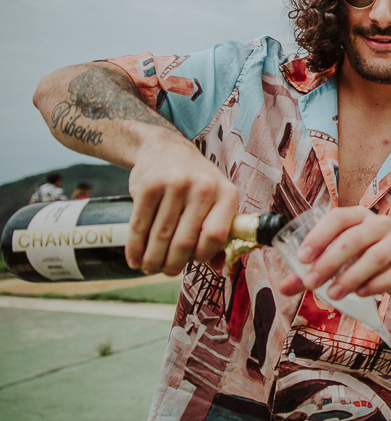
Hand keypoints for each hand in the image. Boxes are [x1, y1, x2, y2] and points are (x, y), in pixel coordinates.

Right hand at [126, 137, 238, 275]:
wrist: (166, 149)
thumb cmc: (196, 183)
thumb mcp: (216, 200)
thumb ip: (219, 232)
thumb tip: (218, 268)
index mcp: (226, 194)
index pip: (217, 235)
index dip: (204, 255)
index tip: (194, 261)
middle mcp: (202, 188)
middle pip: (185, 241)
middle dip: (173, 264)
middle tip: (166, 272)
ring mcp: (174, 185)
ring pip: (160, 236)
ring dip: (153, 259)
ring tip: (150, 268)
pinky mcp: (148, 186)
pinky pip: (139, 225)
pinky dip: (135, 247)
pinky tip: (135, 259)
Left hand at [277, 206, 390, 299]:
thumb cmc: (364, 262)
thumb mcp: (338, 263)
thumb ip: (311, 272)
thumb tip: (283, 288)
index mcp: (359, 216)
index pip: (338, 217)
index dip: (319, 236)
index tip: (302, 258)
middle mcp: (381, 223)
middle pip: (353, 239)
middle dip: (330, 262)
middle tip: (312, 283)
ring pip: (374, 257)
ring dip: (351, 278)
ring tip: (334, 294)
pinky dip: (375, 285)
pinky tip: (361, 294)